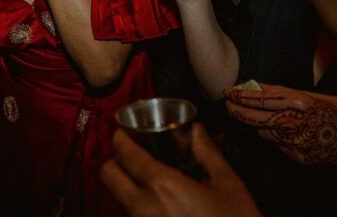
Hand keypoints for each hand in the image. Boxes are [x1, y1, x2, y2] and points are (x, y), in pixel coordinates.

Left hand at [101, 126, 260, 216]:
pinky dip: (138, 207)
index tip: (124, 132)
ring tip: (148, 182)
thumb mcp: (229, 187)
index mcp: (162, 186)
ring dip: (126, 186)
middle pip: (108, 175)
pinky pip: (131, 216)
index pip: (124, 153)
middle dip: (116, 161)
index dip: (120, 138)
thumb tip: (196, 129)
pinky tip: (159, 205)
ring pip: (118, 198)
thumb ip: (208, 153)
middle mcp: (142, 207)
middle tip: (132, 156)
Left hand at [225, 83, 336, 164]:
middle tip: (228, 104)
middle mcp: (296, 123)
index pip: (260, 99)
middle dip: (237, 110)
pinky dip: (274, 136)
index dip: (241, 96)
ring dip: (256, 124)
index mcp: (300, 104)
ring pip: (263, 132)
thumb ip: (282, 92)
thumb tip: (256, 85)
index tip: (228, 92)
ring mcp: (296, 142)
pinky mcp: (299, 156)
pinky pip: (277, 144)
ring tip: (251, 115)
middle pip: (255, 118)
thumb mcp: (312, 96)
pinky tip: (280, 130)